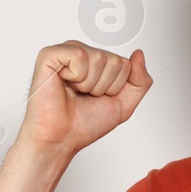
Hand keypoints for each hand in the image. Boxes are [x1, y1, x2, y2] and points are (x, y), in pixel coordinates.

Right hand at [19, 40, 152, 155]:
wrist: (61, 138)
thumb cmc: (84, 123)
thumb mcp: (124, 104)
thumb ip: (140, 81)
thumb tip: (139, 54)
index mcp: (98, 63)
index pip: (125, 64)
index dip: (116, 87)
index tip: (97, 97)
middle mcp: (83, 55)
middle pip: (115, 61)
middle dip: (104, 86)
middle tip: (85, 95)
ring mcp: (66, 53)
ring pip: (99, 58)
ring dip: (90, 84)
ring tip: (75, 91)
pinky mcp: (50, 55)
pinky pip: (79, 55)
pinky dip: (77, 77)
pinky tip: (65, 83)